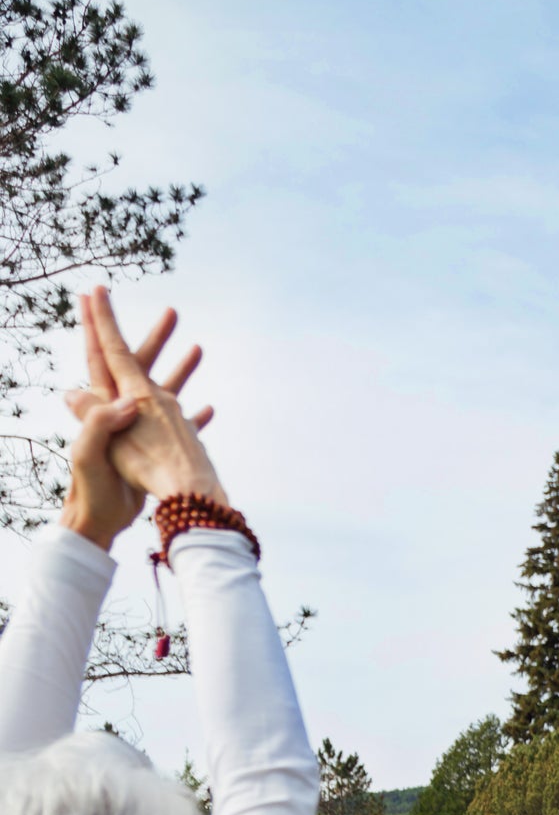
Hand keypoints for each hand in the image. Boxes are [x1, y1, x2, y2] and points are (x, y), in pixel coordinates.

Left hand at [66, 288, 223, 513]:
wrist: (114, 523)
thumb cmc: (101, 493)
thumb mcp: (93, 454)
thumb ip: (97, 423)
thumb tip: (106, 399)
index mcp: (107, 406)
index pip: (102, 356)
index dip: (98, 324)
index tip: (95, 291)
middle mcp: (125, 412)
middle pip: (137, 364)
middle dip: (154, 337)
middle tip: (172, 311)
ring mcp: (144, 431)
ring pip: (164, 390)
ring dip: (180, 368)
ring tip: (197, 346)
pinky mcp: (160, 451)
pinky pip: (180, 427)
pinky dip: (193, 414)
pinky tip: (208, 407)